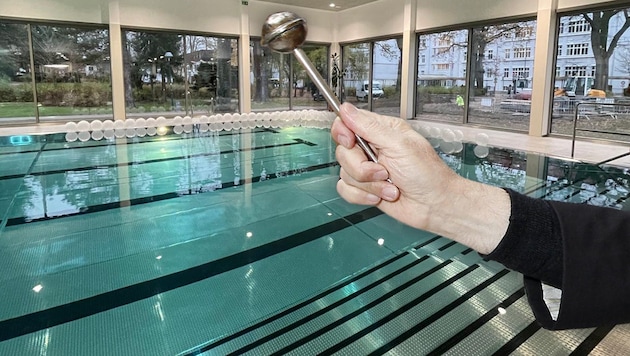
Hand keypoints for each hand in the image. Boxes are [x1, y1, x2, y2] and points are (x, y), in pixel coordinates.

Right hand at [331, 103, 510, 253]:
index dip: (343, 133)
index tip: (351, 142)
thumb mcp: (399, 145)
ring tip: (390, 186)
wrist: (434, 205)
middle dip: (362, 167)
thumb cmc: (427, 174)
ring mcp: (368, 170)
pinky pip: (345, 190)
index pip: (346, 123)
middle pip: (343, 152)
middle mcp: (372, 148)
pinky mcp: (365, 188)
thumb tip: (346, 108)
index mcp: (380, 130)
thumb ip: (369, 127)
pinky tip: (381, 196)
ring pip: (345, 173)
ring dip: (369, 185)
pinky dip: (362, 196)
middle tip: (384, 171)